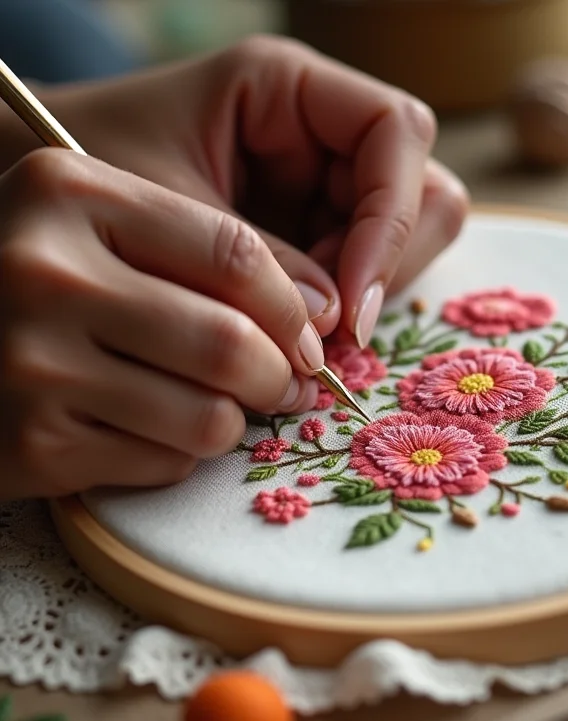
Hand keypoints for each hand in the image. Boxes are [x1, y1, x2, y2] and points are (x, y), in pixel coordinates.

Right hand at [0, 149, 322, 498]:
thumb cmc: (41, 282)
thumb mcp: (104, 232)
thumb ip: (204, 256)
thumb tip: (319, 316)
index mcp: (69, 191)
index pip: (234, 252)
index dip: (291, 305)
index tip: (307, 336)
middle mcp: (40, 269)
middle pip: (229, 340)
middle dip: (277, 376)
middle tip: (282, 383)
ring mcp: (29, 361)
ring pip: (207, 415)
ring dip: (229, 421)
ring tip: (213, 407)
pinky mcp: (30, 444)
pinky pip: (164, 462)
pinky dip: (178, 454)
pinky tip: (146, 430)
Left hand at [37, 35, 469, 345]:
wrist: (47, 193)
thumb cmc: (92, 169)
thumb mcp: (171, 208)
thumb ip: (258, 262)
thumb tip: (338, 323)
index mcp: (290, 90)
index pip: (395, 134)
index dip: (389, 220)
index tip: (353, 307)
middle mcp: (322, 136)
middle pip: (422, 192)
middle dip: (384, 265)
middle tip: (328, 327)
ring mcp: (324, 189)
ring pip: (405, 242)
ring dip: (366, 295)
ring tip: (299, 329)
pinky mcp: (316, 235)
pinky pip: (365, 276)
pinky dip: (342, 313)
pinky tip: (291, 328)